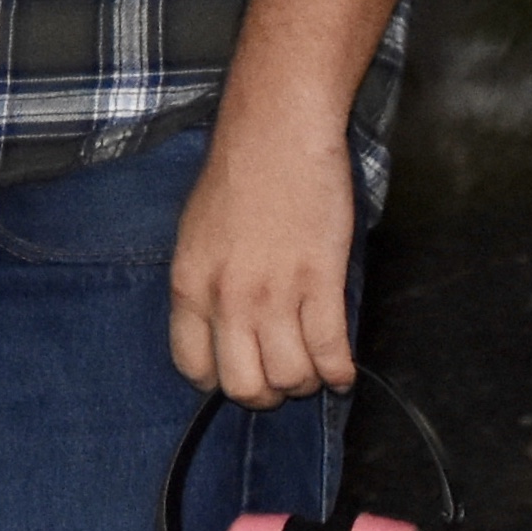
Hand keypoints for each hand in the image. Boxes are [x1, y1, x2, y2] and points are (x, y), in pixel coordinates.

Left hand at [169, 109, 360, 402]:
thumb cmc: (236, 177)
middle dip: (266, 395)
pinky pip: (331, 351)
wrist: (275, 135)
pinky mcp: (320, 282)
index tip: (236, 375)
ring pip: (290, 375)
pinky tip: (343, 373)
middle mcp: (227, 298)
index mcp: (188, 286)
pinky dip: (340, 372)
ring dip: (306, 381)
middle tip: (281, 381)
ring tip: (313, 369)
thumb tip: (220, 327)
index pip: (193, 366)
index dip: (218, 381)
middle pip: (244, 385)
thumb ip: (204, 284)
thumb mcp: (195, 236)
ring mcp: (275, 293)